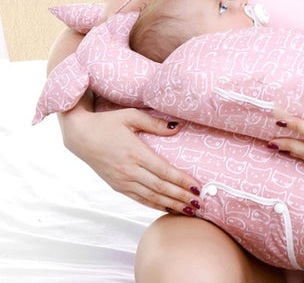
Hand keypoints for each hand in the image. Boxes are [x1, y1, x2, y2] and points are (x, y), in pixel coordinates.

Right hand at [60, 106, 201, 214]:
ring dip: (171, 204)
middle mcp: (129, 170)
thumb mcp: (131, 116)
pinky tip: (167, 208)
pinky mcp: (117, 186)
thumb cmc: (106, 122)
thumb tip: (177, 128)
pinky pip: (139, 199)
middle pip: (160, 187)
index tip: (196, 186)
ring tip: (189, 209)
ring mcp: (122, 180)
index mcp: (135, 152)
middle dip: (181, 196)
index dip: (181, 180)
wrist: (80, 135)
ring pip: (151, 196)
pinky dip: (154, 205)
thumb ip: (155, 123)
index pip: (164, 170)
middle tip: (199, 203)